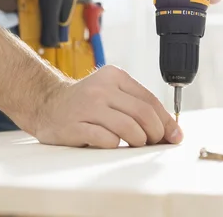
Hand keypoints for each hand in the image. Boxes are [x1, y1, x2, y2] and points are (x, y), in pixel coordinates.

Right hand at [34, 65, 182, 148]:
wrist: (48, 103)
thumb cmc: (86, 101)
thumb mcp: (111, 92)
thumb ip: (136, 104)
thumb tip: (169, 128)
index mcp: (115, 76)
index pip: (149, 99)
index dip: (165, 120)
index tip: (174, 134)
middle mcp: (102, 88)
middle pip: (142, 114)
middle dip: (155, 133)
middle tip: (154, 142)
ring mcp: (88, 106)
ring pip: (128, 127)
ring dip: (138, 141)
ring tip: (136, 144)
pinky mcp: (75, 125)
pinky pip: (106, 139)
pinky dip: (116, 145)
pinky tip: (113, 144)